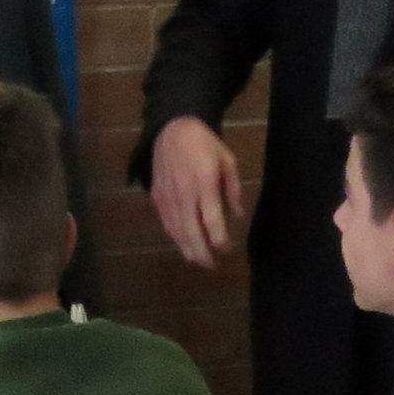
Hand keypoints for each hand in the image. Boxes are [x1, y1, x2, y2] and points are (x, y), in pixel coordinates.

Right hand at [151, 118, 244, 269]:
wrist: (173, 129)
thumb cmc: (205, 144)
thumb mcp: (228, 161)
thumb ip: (233, 190)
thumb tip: (237, 216)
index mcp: (204, 183)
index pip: (212, 220)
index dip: (219, 239)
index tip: (228, 249)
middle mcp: (184, 193)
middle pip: (191, 231)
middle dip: (202, 252)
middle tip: (212, 265)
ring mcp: (167, 196)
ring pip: (176, 230)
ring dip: (187, 248)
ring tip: (198, 261)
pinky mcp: (156, 196)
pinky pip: (166, 221)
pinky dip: (175, 236)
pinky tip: (184, 243)